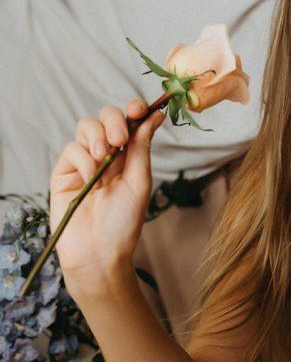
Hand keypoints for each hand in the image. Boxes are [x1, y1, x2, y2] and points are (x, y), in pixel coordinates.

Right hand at [49, 98, 164, 280]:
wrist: (100, 252)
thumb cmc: (124, 222)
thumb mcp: (139, 181)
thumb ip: (142, 147)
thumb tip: (155, 115)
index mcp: (128, 156)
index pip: (129, 121)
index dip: (133, 109)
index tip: (139, 109)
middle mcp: (106, 155)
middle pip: (106, 117)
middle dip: (114, 121)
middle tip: (119, 139)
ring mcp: (83, 162)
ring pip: (86, 127)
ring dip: (98, 137)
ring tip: (104, 159)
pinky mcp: (64, 172)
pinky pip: (72, 149)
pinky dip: (83, 158)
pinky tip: (91, 178)